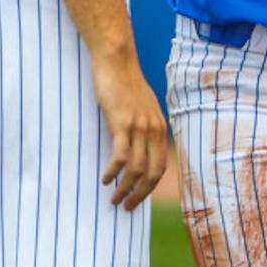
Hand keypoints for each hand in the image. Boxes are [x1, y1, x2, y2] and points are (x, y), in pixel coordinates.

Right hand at [93, 55, 168, 209]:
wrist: (116, 59)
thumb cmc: (124, 82)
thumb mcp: (141, 106)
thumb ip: (142, 124)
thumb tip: (135, 145)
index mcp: (159, 126)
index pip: (161, 165)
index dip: (150, 186)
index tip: (138, 198)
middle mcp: (153, 128)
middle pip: (153, 172)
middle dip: (140, 194)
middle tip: (126, 207)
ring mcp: (139, 125)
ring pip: (137, 168)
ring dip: (125, 187)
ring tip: (114, 198)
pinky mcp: (122, 122)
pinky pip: (121, 155)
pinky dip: (114, 171)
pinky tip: (105, 178)